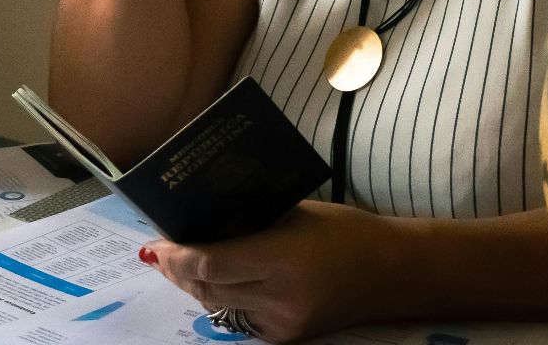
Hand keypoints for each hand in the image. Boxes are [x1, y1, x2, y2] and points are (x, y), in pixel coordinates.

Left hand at [144, 201, 386, 342]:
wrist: (390, 274)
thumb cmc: (344, 232)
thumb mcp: (295, 214)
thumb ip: (248, 222)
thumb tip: (200, 222)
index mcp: (283, 260)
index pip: (211, 263)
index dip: (177, 255)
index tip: (157, 242)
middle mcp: (278, 299)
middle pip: (207, 288)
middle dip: (177, 270)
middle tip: (159, 250)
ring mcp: (281, 325)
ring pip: (216, 307)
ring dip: (193, 285)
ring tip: (176, 262)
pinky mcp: (284, 338)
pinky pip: (236, 318)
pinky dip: (218, 299)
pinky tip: (209, 280)